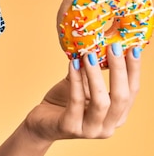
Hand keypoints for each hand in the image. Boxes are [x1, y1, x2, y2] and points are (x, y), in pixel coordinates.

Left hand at [25, 45, 140, 141]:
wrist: (42, 122)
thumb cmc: (64, 102)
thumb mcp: (82, 85)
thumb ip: (91, 71)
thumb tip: (99, 45)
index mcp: (117, 116)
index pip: (132, 92)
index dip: (134, 70)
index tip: (134, 49)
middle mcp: (108, 126)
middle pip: (121, 97)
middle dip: (119, 70)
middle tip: (114, 48)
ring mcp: (90, 130)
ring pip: (101, 102)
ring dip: (95, 75)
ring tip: (89, 55)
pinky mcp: (70, 127)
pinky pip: (76, 101)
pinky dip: (76, 81)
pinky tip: (73, 64)